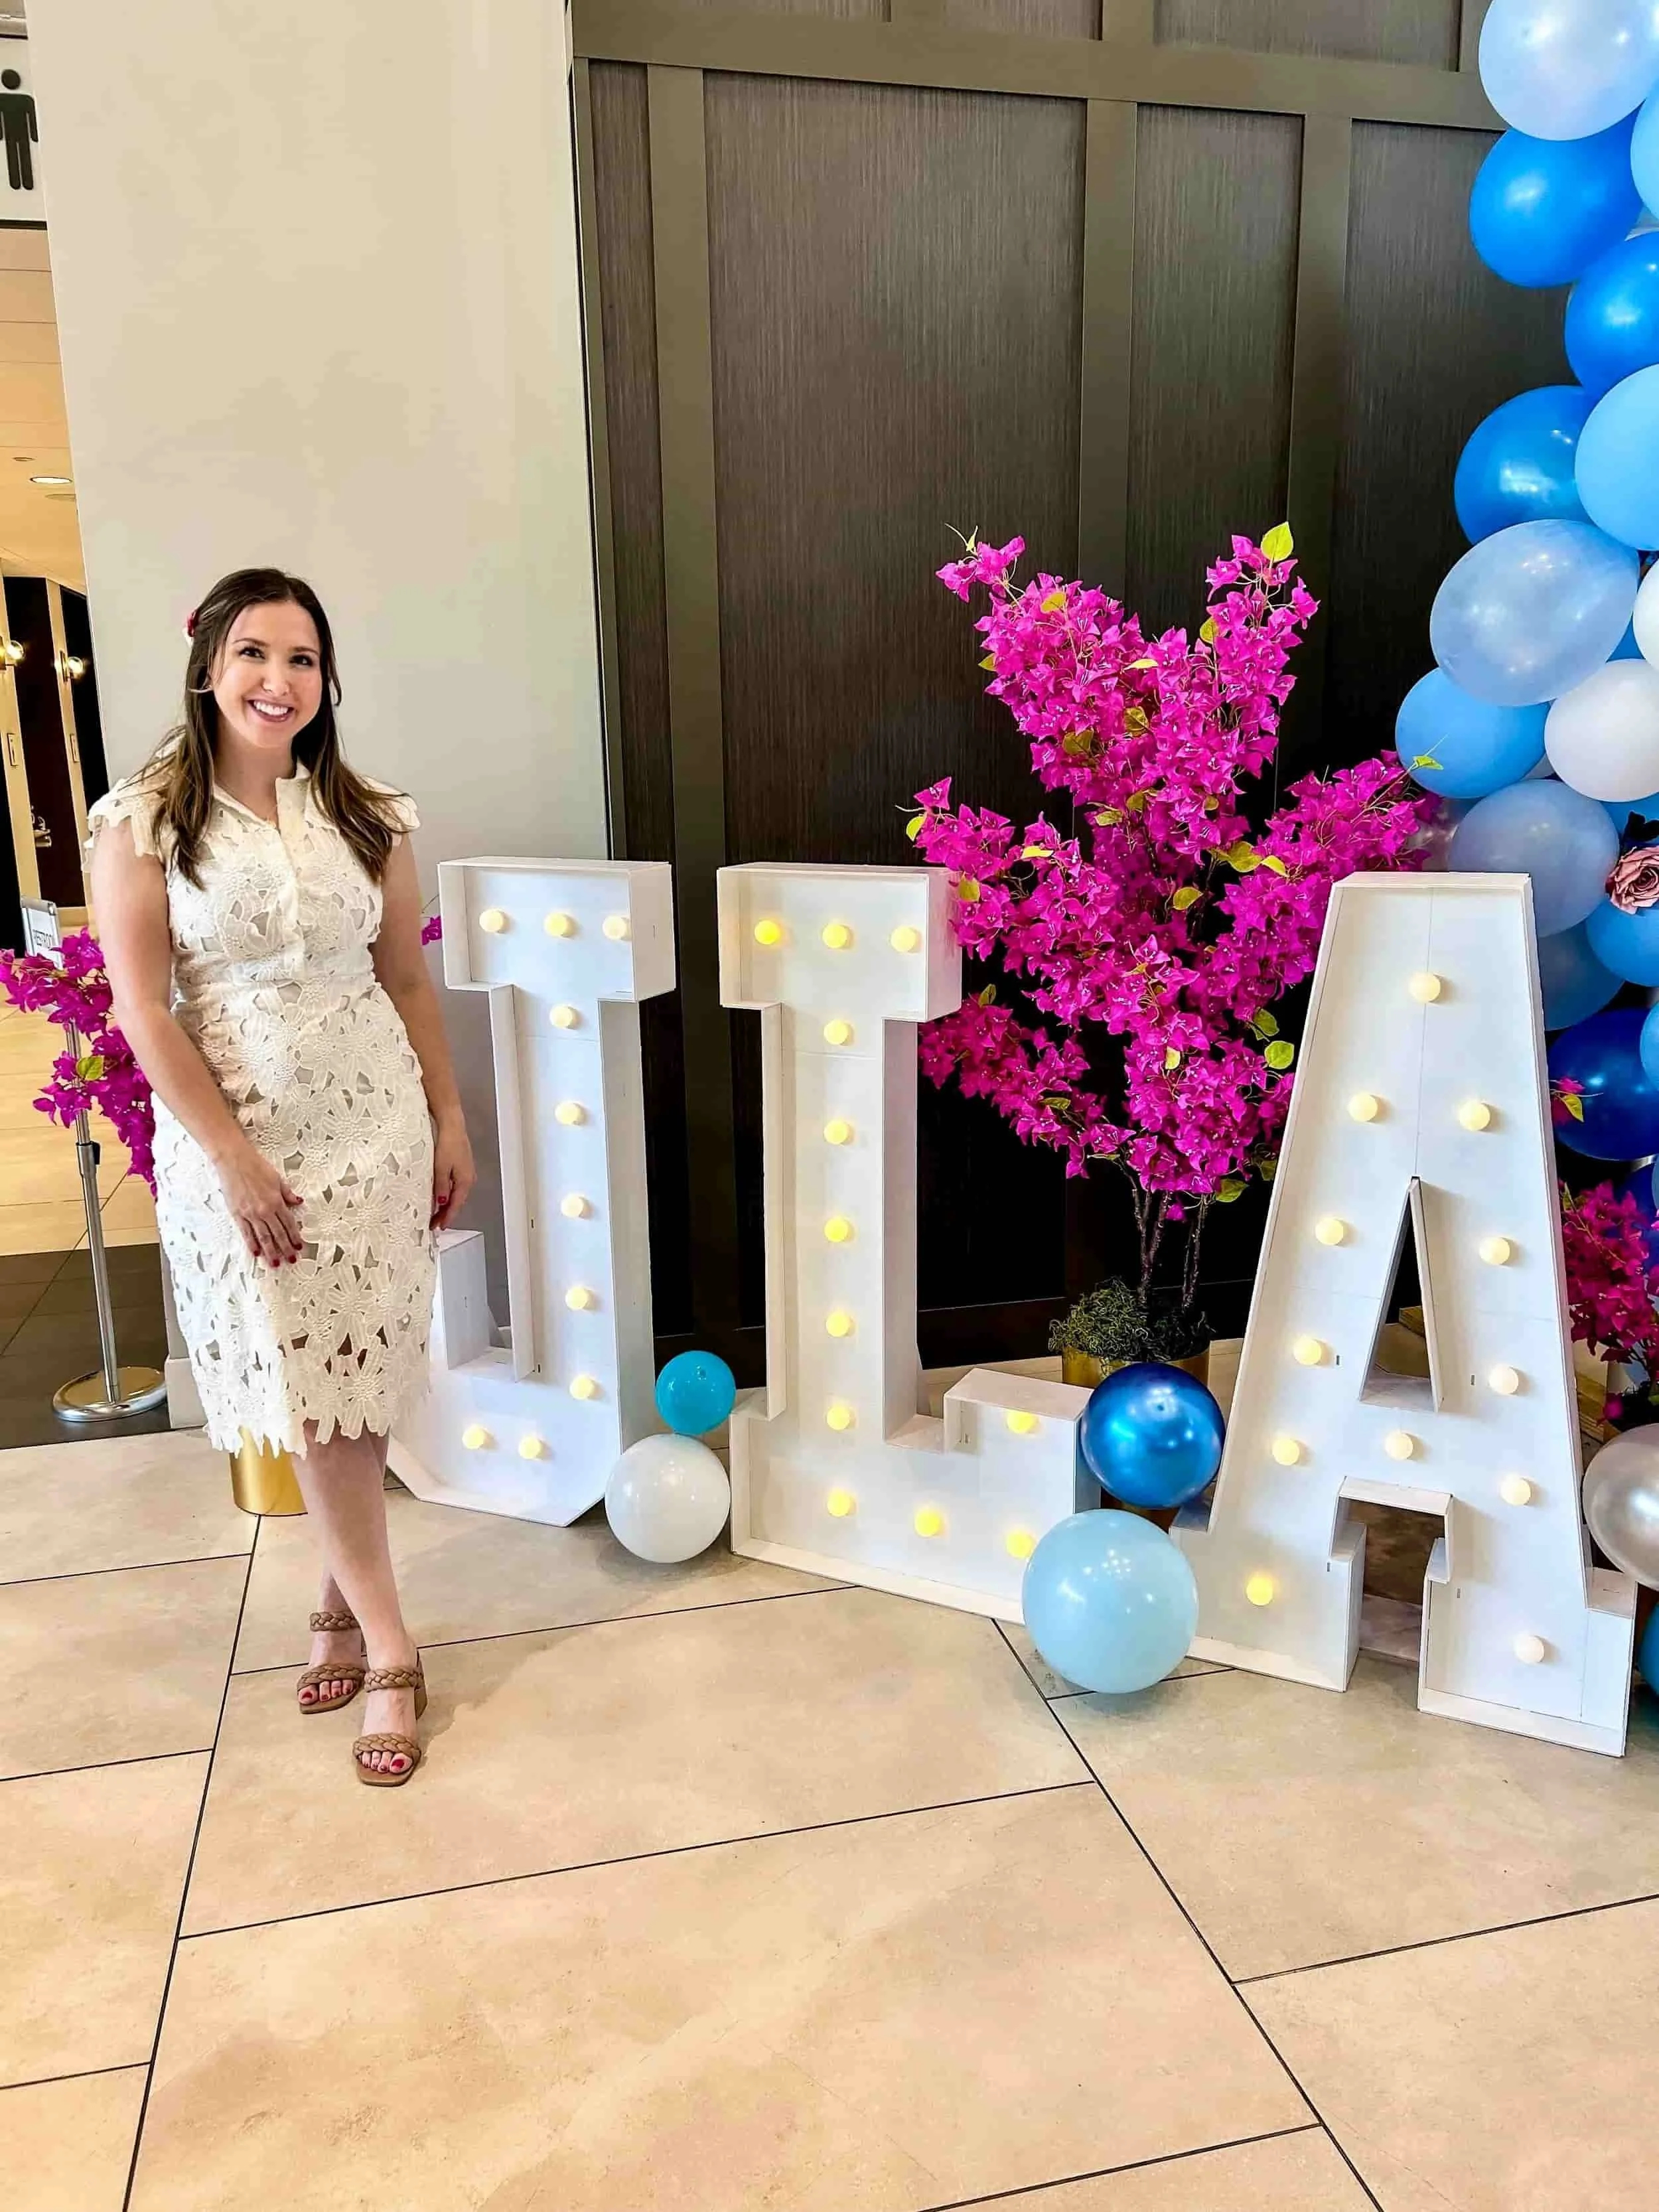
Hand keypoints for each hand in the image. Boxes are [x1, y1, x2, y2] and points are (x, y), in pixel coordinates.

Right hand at [216, 1143, 304, 1268]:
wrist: (234, 1161)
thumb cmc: (256, 1166)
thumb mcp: (277, 1178)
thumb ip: (287, 1193)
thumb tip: (298, 1201)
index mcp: (277, 1201)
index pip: (289, 1224)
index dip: (294, 1237)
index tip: (299, 1247)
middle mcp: (265, 1210)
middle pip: (278, 1234)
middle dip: (285, 1249)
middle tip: (291, 1260)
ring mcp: (250, 1214)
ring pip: (263, 1237)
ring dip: (270, 1251)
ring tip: (276, 1263)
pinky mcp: (237, 1214)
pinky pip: (246, 1233)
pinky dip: (252, 1244)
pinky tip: (256, 1253)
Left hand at [432, 1115, 475, 1229]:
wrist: (452, 1126)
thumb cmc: (448, 1144)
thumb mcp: (441, 1168)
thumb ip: (441, 1187)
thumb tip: (441, 1203)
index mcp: (465, 1181)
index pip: (455, 1205)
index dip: (447, 1218)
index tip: (438, 1227)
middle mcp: (469, 1179)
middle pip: (457, 1202)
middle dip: (446, 1214)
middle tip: (434, 1223)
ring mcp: (466, 1173)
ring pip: (456, 1195)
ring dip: (447, 1205)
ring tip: (436, 1213)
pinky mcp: (462, 1167)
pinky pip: (456, 1187)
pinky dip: (448, 1195)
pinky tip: (441, 1196)